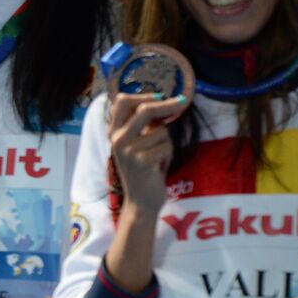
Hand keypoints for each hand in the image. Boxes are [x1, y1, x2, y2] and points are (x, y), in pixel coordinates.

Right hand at [107, 92, 188, 215]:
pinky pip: (166, 146)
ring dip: (167, 143)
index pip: (121, 102)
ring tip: (159, 158)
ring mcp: (129, 150)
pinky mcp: (143, 160)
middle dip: (167, 104)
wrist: (140, 202)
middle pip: (145, 109)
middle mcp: (118, 139)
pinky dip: (169, 155)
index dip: (142, 95)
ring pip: (161, 131)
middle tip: (182, 101)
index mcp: (114, 133)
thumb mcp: (136, 145)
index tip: (160, 96)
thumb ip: (142, 126)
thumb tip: (163, 104)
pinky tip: (160, 166)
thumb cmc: (143, 172)